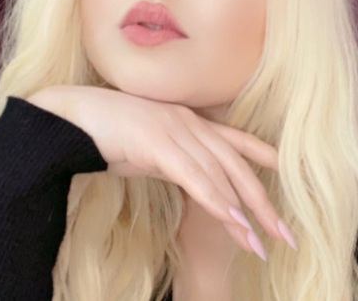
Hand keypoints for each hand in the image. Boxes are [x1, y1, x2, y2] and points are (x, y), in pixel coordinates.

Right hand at [28, 85, 296, 259]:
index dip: (262, 153)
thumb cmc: (110, 130)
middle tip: (284, 234)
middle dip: (262, 201)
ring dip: (241, 212)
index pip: (235, 138)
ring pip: (219, 175)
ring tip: (258, 244)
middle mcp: (189, 123)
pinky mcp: (158, 143)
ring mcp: (175, 131)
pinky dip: (214, 198)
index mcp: (190, 121)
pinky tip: (230, 219)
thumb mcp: (151, 146)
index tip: (284, 171)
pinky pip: (193, 176)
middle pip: (236, 165)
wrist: (74, 114)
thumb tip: (192, 179)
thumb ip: (175, 159)